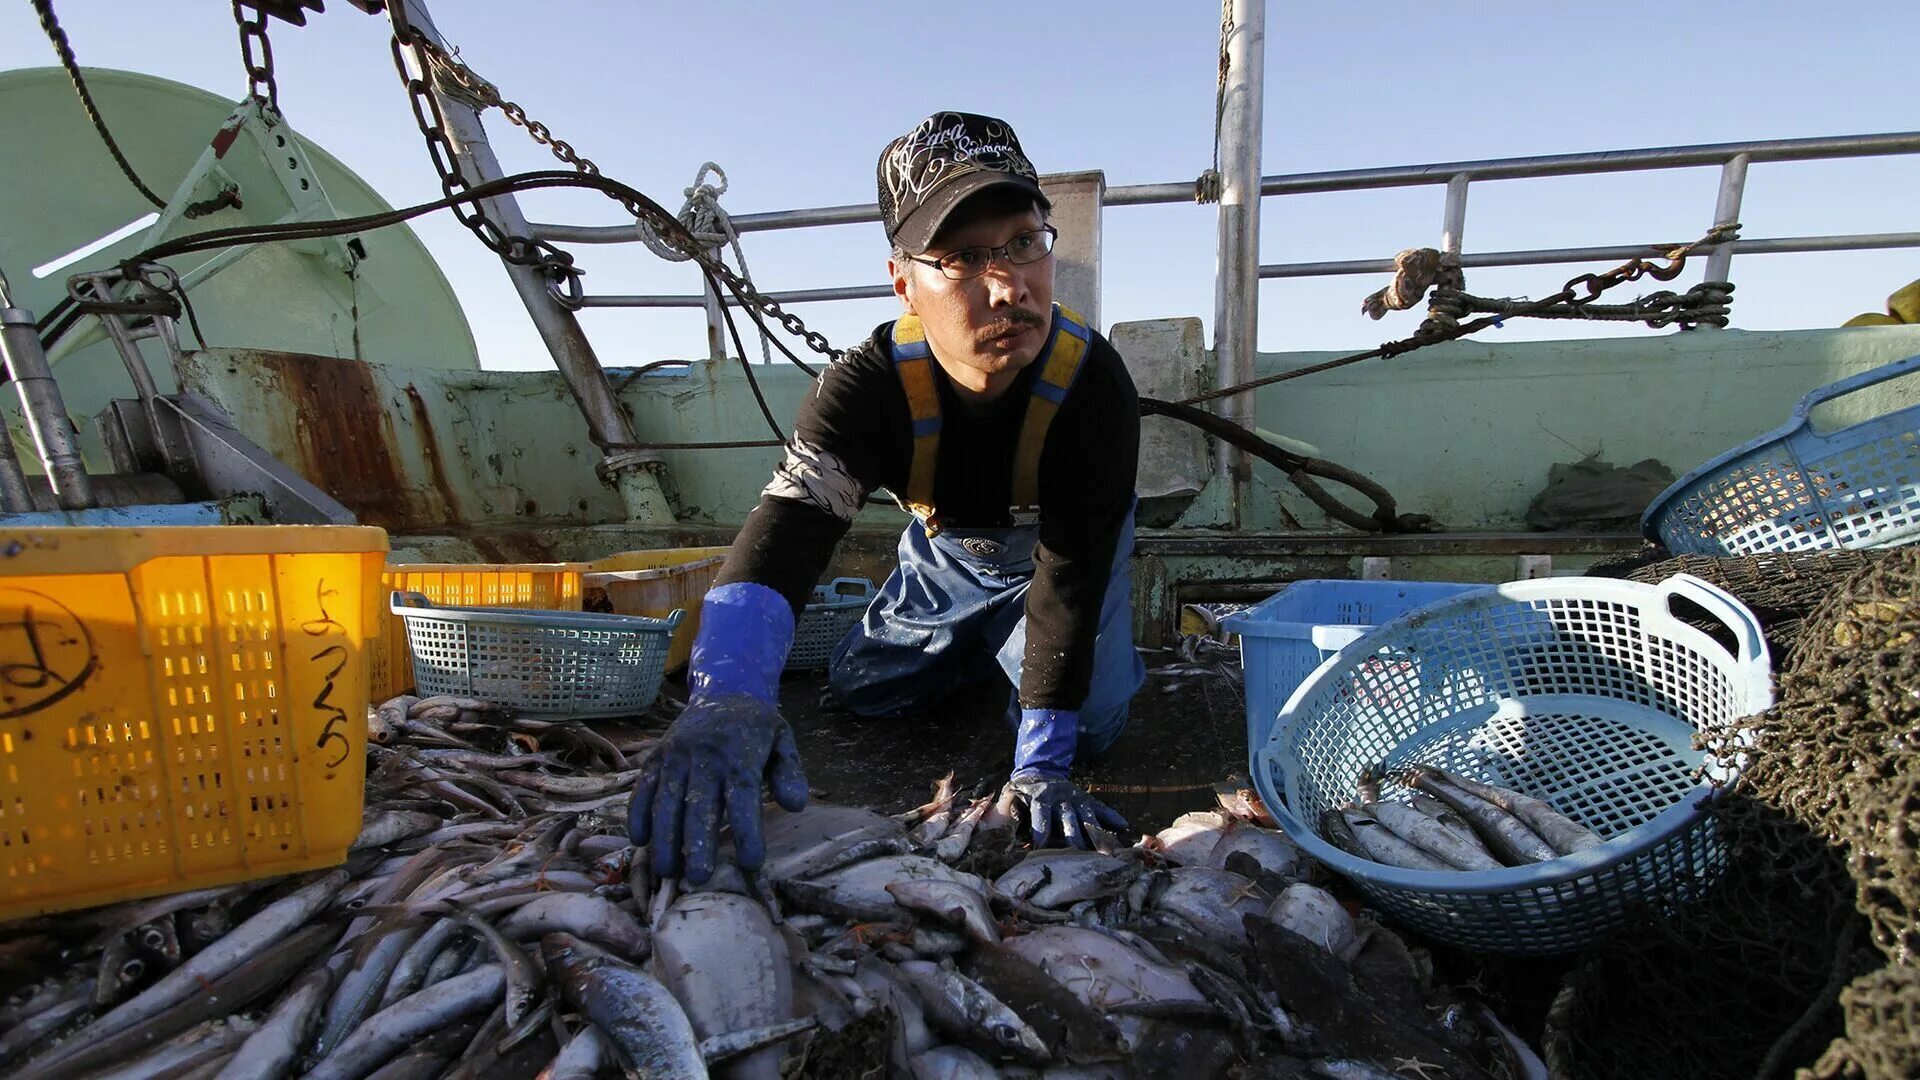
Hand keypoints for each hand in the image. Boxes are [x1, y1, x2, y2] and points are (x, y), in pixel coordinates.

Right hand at [628, 692, 807, 882]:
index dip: (746, 830)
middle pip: (699, 804)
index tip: (750, 863)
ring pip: (666, 800)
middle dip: (697, 843)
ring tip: (667, 871)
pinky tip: (639, 841)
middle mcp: (704, 757)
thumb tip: (796, 804)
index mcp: (739, 755)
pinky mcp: (656, 758)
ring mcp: (676, 756)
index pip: (743, 796)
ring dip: (664, 837)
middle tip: (698, 879)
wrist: (723, 692)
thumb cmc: (755, 727)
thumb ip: (789, 772)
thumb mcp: (782, 740)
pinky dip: (637, 813)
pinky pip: (643, 787)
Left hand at [1005, 770, 1126, 849]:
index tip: (1042, 848)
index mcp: (1040, 795)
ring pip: (1088, 815)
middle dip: (1075, 837)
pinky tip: (1123, 825)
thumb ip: (1007, 810)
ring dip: (1097, 833)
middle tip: (1081, 858)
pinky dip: (1111, 815)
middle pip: (1068, 818)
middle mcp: (1061, 795)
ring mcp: (1076, 796)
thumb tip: (997, 829)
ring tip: (1106, 851)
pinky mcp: (1086, 798)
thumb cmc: (1022, 791)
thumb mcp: (1011, 796)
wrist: (1039, 769)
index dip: (1041, 830)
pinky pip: (1101, 807)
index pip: (1041, 813)